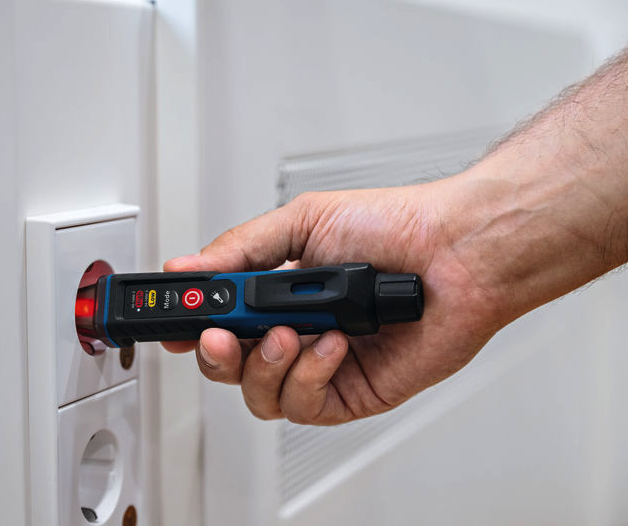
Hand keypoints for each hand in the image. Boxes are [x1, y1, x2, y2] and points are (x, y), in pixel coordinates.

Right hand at [162, 184, 505, 424]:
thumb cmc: (393, 227)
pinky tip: (331, 345)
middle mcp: (297, 331)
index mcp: (279, 292)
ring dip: (264, 366)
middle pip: (230, 366)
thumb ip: (241, 249)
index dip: (192, 327)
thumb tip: (189, 267)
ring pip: (260, 394)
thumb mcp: (304, 222)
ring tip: (289, 333)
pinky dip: (308, 376)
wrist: (455, 251)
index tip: (173, 323)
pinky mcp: (352, 393)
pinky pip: (306, 406)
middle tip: (222, 333)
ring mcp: (322, 365)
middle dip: (216, 353)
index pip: (220, 320)